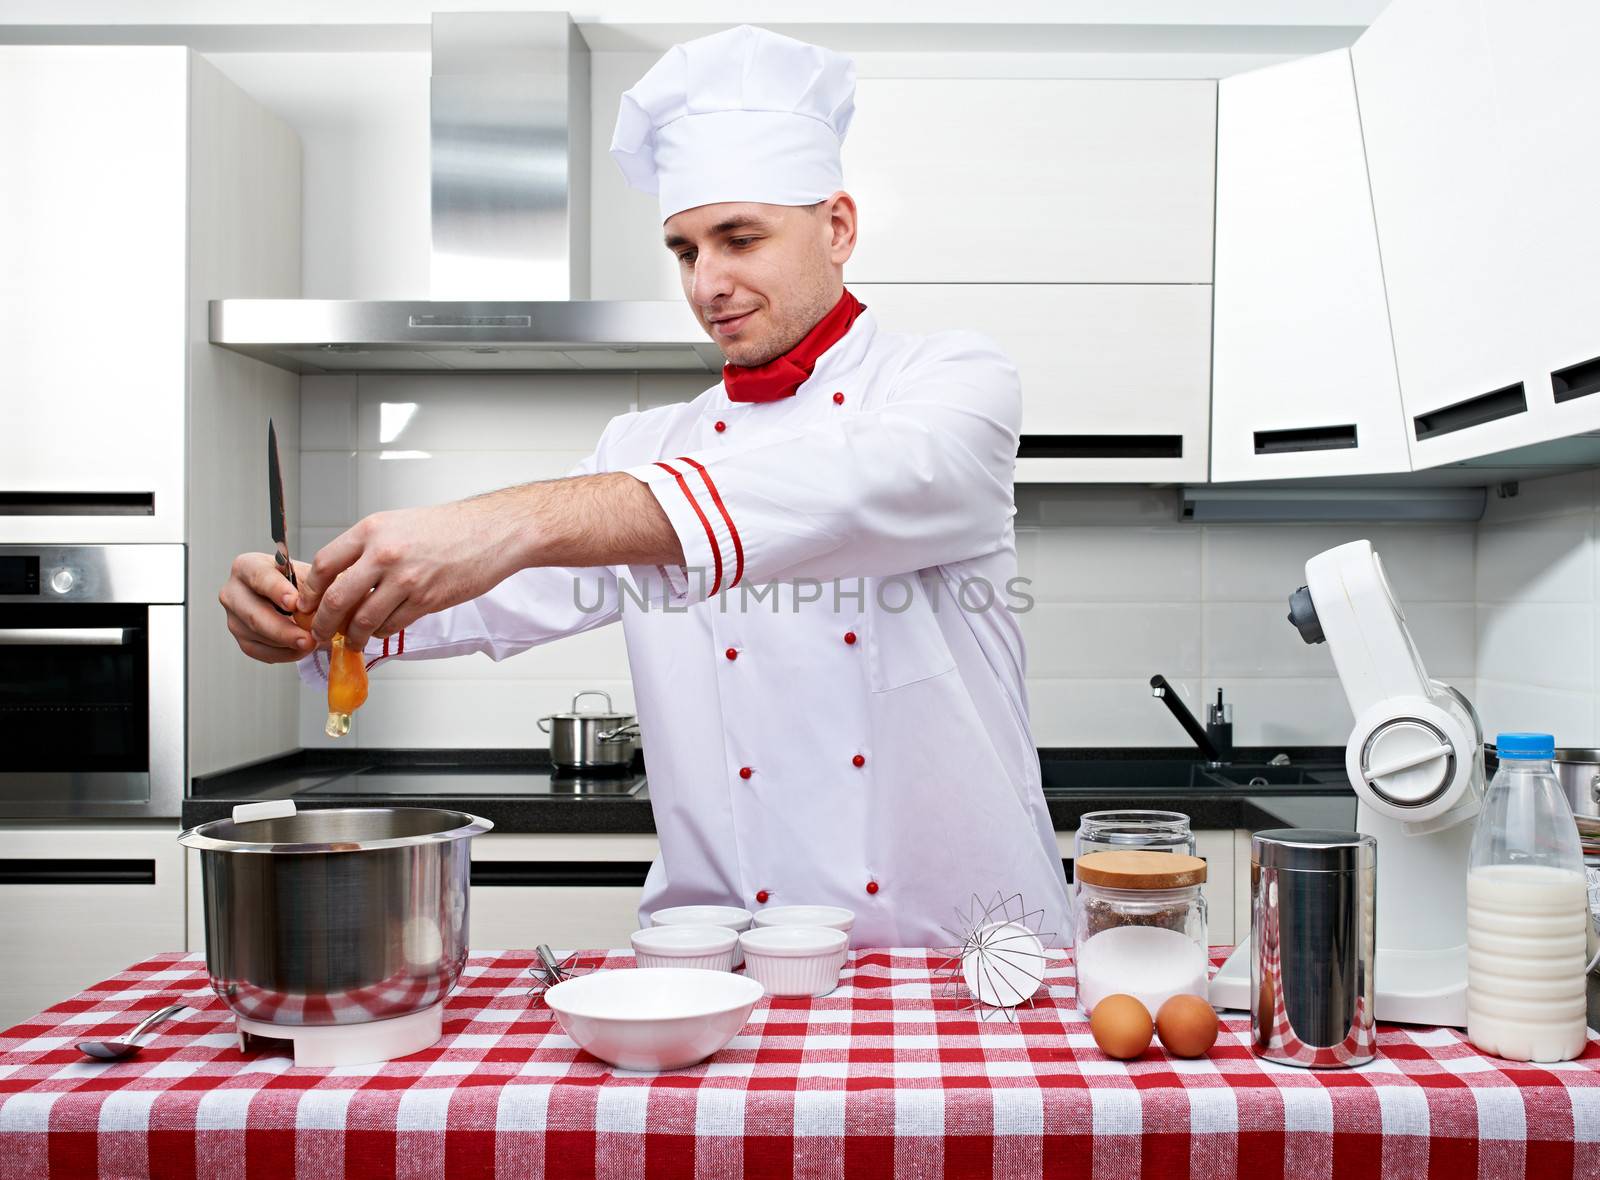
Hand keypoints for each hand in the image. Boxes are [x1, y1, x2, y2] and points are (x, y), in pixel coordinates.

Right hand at [219, 553, 316, 663]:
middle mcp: (233, 591)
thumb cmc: (299, 582)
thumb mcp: (307, 574)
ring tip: (312, 644)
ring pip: (256, 635)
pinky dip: (281, 654)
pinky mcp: (240, 637)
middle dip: (283, 630)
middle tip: (308, 639)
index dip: (277, 590)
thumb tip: (320, 606)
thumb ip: (312, 586)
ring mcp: (233, 616)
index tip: (294, 603)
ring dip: (286, 644)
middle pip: (254, 614)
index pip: (259, 577)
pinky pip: (258, 651)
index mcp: (247, 566)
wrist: (294, 596)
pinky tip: (300, 650)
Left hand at [297, 499, 527, 648]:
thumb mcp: (396, 524)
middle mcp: (384, 554)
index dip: (310, 591)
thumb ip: (367, 548)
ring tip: (350, 641)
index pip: (324, 565)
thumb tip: (341, 577)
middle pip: (337, 598)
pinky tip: (381, 630)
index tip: (307, 604)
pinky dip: (381, 633)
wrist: (490, 532)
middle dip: (322, 622)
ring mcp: (406, 579)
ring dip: (351, 636)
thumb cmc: (447, 527)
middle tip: (318, 632)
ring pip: (363, 619)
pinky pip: (391, 625)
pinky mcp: (426, 599)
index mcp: (372, 530)